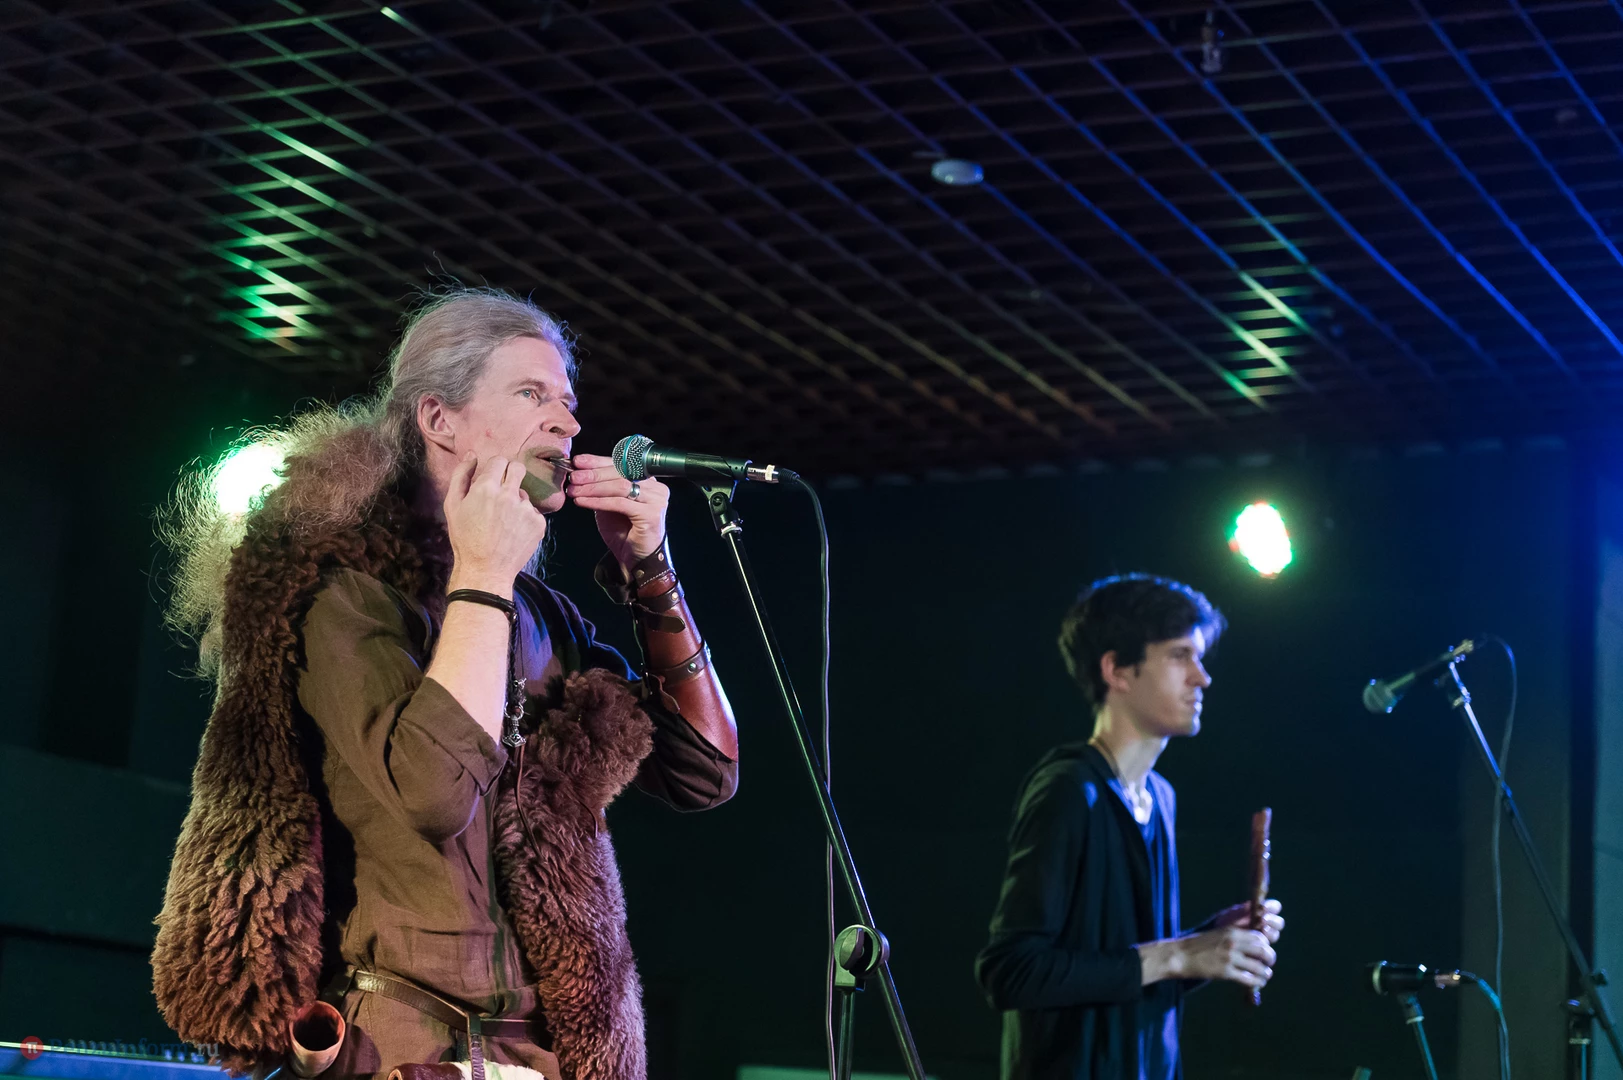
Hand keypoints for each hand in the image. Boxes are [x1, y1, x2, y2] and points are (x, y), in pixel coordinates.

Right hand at [442, 452, 546, 592]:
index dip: (495, 468)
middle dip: (511, 473)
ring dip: (516, 501)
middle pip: (518, 468)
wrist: (485, 570)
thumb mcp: (453, 505)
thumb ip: (461, 475)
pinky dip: (524, 518)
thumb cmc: (465, 538)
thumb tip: (472, 454)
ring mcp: (527, 509)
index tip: (492, 478)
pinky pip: (532, 512)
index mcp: (487, 488)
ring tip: (503, 521)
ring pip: (524, 494)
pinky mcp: (539, 523)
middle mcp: (510, 495)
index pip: (500, 460)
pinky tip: (513, 531)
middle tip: (503, 489)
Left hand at [565, 453, 669, 569]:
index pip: (621, 464)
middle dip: (593, 474)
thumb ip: (601, 487)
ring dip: (593, 487)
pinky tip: (582, 502)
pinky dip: (598, 501)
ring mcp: (656, 500)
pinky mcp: (651, 514)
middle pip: (621, 472)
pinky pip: (619, 503)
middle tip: (573, 477)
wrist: (636, 559)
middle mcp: (655, 487)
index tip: (578, 461)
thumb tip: (579, 471)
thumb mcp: (609, 504)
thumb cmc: (624, 532)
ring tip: (574, 490)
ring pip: (619, 486)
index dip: (598, 461)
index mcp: (647, 480)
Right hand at [1137, 926, 1275, 988]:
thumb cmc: (1197, 945)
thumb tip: (1251, 946)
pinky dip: (1257, 982)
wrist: (1179, 955)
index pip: (1260, 937)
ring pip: (1259, 967)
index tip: (1264, 951)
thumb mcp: (1217, 934)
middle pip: (1263, 950)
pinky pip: (1249, 979)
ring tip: (1264, 976)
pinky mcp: (1225, 972)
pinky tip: (1257, 984)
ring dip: (1265, 973)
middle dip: (1270, 959)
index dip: (1266, 945)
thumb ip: (1234, 937)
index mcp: (1232, 931)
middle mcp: (1234, 943)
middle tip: (1268, 964)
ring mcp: (1230, 958)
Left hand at [1213, 898, 1283, 943]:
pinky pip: (1269, 949)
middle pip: (1278, 922)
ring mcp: (1264, 937)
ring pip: (1275, 934)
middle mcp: (1265, 925)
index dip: (1272, 907)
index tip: (1263, 907)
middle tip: (1262, 920)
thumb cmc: (1222, 925)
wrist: (1214, 942)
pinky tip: (1257, 944)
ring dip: (1270, 932)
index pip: (1274, 907)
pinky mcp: (1262, 950)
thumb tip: (1250, 904)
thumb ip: (1240, 912)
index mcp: (1260, 912)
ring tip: (1261, 931)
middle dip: (1272, 921)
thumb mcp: (1228, 917)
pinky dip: (1264, 945)